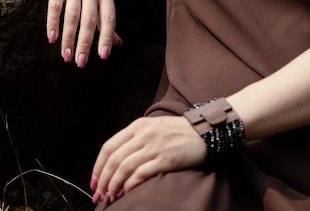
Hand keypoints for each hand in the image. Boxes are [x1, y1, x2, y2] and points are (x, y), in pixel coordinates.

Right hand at [45, 0, 121, 66]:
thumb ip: (108, 18)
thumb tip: (118, 43)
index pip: (109, 18)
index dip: (106, 37)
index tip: (103, 56)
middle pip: (89, 20)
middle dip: (85, 43)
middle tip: (81, 63)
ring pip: (72, 16)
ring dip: (69, 38)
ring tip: (66, 57)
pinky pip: (55, 6)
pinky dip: (53, 23)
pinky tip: (52, 39)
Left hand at [90, 116, 205, 203]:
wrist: (204, 131)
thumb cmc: (178, 131)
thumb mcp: (153, 126)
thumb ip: (135, 138)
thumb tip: (115, 162)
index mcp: (139, 125)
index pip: (109, 147)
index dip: (98, 167)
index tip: (94, 181)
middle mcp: (144, 134)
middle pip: (114, 160)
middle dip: (103, 180)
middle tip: (100, 195)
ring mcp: (155, 146)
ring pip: (124, 168)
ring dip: (114, 186)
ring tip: (112, 196)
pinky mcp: (167, 159)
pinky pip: (141, 174)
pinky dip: (130, 185)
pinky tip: (128, 191)